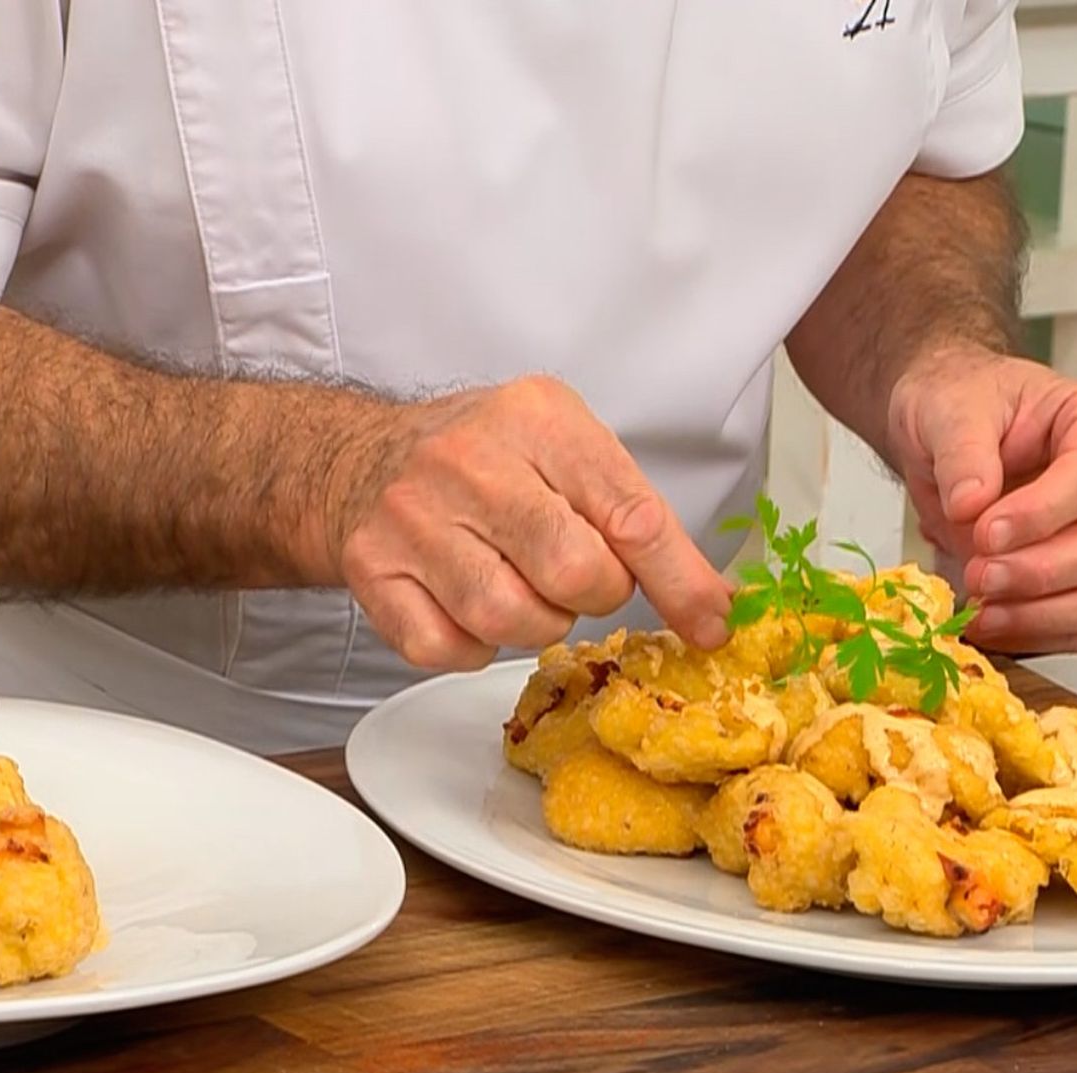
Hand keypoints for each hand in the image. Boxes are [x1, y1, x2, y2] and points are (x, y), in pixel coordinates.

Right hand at [331, 376, 732, 669]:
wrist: (362, 458)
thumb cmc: (481, 458)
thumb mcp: (565, 449)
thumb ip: (637, 518)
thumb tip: (714, 603)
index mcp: (534, 418)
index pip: (631, 514)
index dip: (680, 582)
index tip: (709, 622)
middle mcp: (467, 462)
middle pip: (573, 572)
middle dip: (593, 594)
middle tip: (577, 578)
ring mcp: (411, 518)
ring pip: (510, 619)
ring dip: (534, 622)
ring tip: (522, 586)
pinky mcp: (372, 570)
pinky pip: (447, 649)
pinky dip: (472, 645)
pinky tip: (469, 605)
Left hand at [887, 348, 1076, 652]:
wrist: (942, 429)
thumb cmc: (959, 404)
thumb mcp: (948, 409)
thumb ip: (962, 452)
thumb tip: (970, 504)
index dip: (1042, 513)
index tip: (986, 532)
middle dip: (1040, 571)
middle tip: (977, 575)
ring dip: (1042, 613)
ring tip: (979, 611)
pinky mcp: (1076, 577)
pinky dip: (1035, 635)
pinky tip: (986, 626)